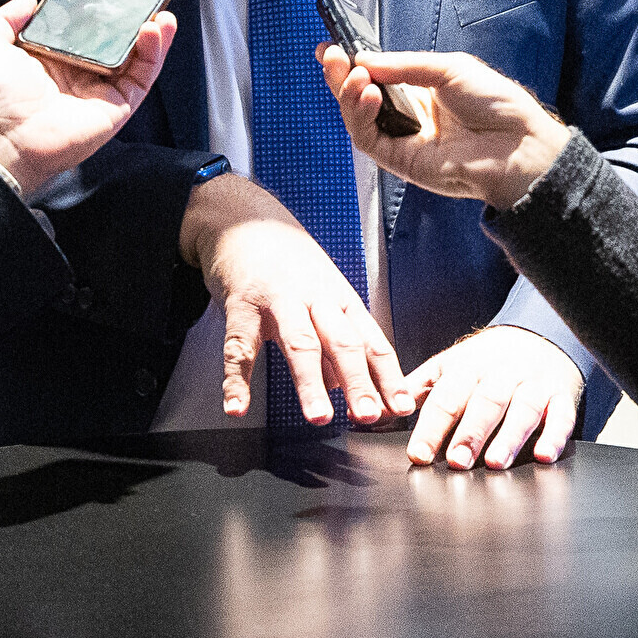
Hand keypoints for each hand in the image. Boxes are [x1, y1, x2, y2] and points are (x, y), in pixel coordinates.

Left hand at [0, 0, 175, 197]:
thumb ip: (6, 18)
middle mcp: (82, 74)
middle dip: (136, 22)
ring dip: (154, 37)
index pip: (89, 30)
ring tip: (161, 13)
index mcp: (56, 59)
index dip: (105, 12)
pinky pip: (141, 79)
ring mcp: (101, 92)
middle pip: (119, 43)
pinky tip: (154, 32)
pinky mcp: (116, 108)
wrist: (4, 137)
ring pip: (137, 60)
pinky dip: (152, 55)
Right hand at [178, 174, 408, 426]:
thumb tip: (344, 386)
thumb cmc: (287, 263)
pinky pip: (238, 347)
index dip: (388, 376)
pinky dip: (236, 380)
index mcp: (340, 299)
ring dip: (311, 384)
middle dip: (358, 382)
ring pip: (299, 343)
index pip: (371, 342)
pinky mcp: (240, 304)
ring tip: (320, 418)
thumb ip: (331, 341)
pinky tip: (237, 406)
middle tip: (369, 415)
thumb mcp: (320, 295)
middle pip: (342, 342)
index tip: (401, 407)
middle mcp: (315, 298)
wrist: (243, 220)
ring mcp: (278, 299)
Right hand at [317, 46, 570, 210]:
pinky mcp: (401, 162)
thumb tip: (363, 60)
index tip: (331, 48)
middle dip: (340, 76)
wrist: (518, 145)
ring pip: (358, 119)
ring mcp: (403, 141)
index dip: (351, 64)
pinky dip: (361, 116)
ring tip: (355, 75)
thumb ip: (404, 66)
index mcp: (420, 92)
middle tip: (330, 55)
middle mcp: (408, 117)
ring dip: (348, 94)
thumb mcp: (449, 68)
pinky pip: (369, 139)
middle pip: (360, 98)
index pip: (376, 77)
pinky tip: (367, 94)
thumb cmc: (496, 105)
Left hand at [402, 325, 582, 469]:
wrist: (540, 336)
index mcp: (470, 366)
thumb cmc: (488, 361)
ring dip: (509, 437)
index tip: (420, 454)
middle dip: (471, 432)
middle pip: (486, 401)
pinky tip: (543, 456)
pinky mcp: (562, 396)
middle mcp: (503, 372)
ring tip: (495, 463)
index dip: (432, 426)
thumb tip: (376, 412)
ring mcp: (535, 383)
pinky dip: (555, 436)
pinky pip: (562, 415)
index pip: (447, 395)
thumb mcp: (450, 366)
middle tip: (457, 462)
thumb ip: (416, 390)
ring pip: (523, 408)